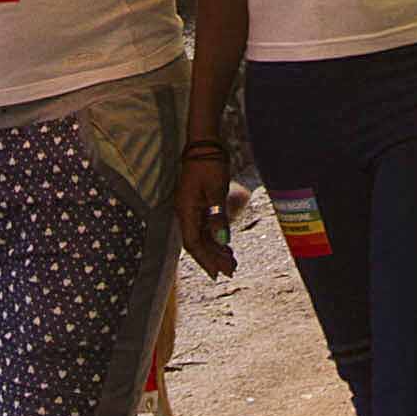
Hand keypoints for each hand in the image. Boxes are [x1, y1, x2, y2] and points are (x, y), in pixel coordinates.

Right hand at [175, 139, 241, 275]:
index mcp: (186, 209)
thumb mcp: (216, 189)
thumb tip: (222, 241)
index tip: (217, 273)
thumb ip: (218, 216)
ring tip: (232, 262)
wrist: (204, 143)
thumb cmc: (209, 162)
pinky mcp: (198, 204)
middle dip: (213, 258)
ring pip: (201, 236)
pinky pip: (204, 226)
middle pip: (197, 242)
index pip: (193, 243)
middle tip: (230, 271)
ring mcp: (191, 208)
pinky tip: (226, 245)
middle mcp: (185, 212)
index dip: (205, 259)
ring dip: (215, 250)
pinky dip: (215, 237)